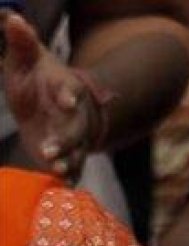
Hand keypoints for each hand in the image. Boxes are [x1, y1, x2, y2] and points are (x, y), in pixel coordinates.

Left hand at [2, 12, 105, 178]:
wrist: (59, 103)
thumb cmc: (38, 79)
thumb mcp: (27, 59)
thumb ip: (21, 42)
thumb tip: (11, 17)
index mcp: (64, 87)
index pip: (69, 90)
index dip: (69, 96)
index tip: (67, 101)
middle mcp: (74, 114)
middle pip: (75, 128)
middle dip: (66, 140)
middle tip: (51, 151)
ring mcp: (74, 136)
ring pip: (76, 150)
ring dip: (68, 160)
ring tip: (57, 170)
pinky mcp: (69, 153)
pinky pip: (74, 166)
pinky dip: (70, 176)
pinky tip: (63, 185)